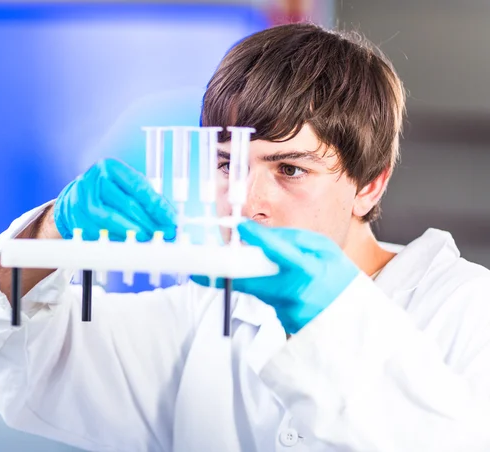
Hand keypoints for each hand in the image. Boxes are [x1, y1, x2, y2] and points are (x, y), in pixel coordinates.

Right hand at [54, 158, 176, 241]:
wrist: (75, 199)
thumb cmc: (109, 192)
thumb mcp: (127, 186)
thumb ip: (149, 199)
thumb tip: (170, 218)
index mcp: (110, 167)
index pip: (138, 187)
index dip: (157, 205)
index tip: (172, 219)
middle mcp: (94, 181)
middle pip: (126, 204)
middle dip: (150, 221)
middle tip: (165, 232)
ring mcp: (83, 201)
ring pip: (111, 219)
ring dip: (134, 231)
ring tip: (150, 237)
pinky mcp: (77, 219)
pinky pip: (100, 232)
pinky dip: (118, 239)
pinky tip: (131, 242)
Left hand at [192, 221, 359, 333]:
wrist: (351, 319)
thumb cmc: (337, 275)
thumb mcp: (324, 250)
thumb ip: (292, 240)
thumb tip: (258, 234)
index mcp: (311, 270)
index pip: (281, 253)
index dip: (259, 239)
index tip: (238, 226)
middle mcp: (297, 294)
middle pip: (251, 281)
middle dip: (225, 273)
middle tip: (198, 271)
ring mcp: (288, 313)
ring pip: (256, 290)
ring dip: (253, 279)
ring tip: (274, 273)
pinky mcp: (282, 324)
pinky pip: (265, 301)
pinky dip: (267, 291)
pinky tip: (287, 291)